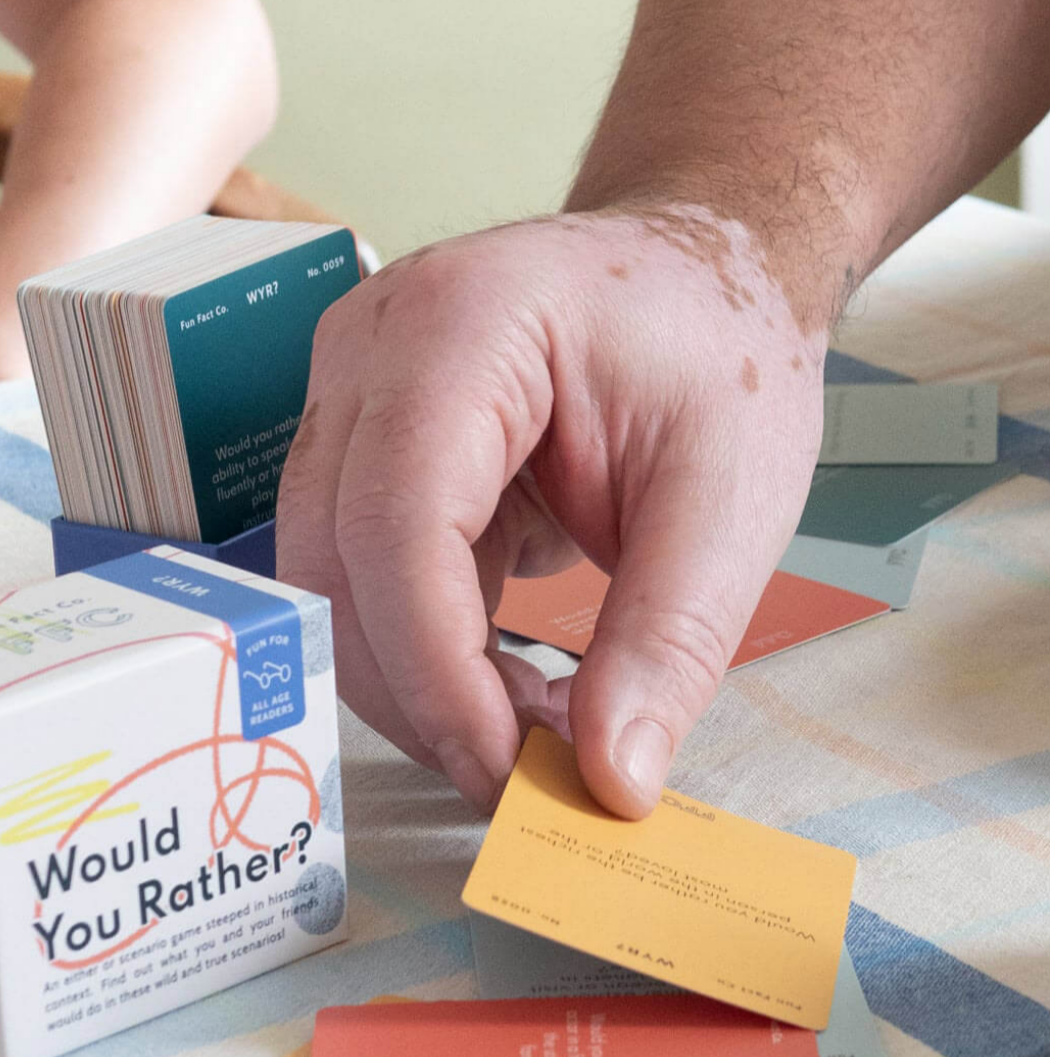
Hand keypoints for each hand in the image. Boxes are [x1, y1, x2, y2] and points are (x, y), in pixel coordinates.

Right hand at [277, 205, 824, 815]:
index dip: (436, 670)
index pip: (396, 521)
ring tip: (530, 727)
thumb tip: (608, 782)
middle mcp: (371, 350)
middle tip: (522, 777)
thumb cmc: (719, 349)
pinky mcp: (362, 446)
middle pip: (332, 563)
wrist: (694, 274)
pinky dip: (423, 651)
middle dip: (417, 695)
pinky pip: (359, 574)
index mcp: (461, 326)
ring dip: (414, 682)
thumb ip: (667, 641)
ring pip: (326, 582)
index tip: (509, 775)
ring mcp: (350, 395)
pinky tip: (506, 681)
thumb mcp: (729, 496)